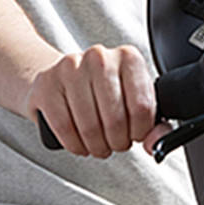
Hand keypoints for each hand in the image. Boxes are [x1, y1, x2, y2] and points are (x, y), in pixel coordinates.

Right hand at [28, 45, 157, 157]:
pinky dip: (75, 144)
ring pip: (89, 126)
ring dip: (96, 146)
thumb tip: (157, 145)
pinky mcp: (47, 84)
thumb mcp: (133, 101)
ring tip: (98, 145)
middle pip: (115, 119)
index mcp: (128, 58)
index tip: (135, 135)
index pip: (141, 106)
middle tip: (115, 144)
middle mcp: (99, 57)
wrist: (60, 77)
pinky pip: (64, 127)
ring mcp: (70, 68)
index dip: (140, 131)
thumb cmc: (102, 92)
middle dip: (117, 142)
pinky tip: (80, 144)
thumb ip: (154, 125)